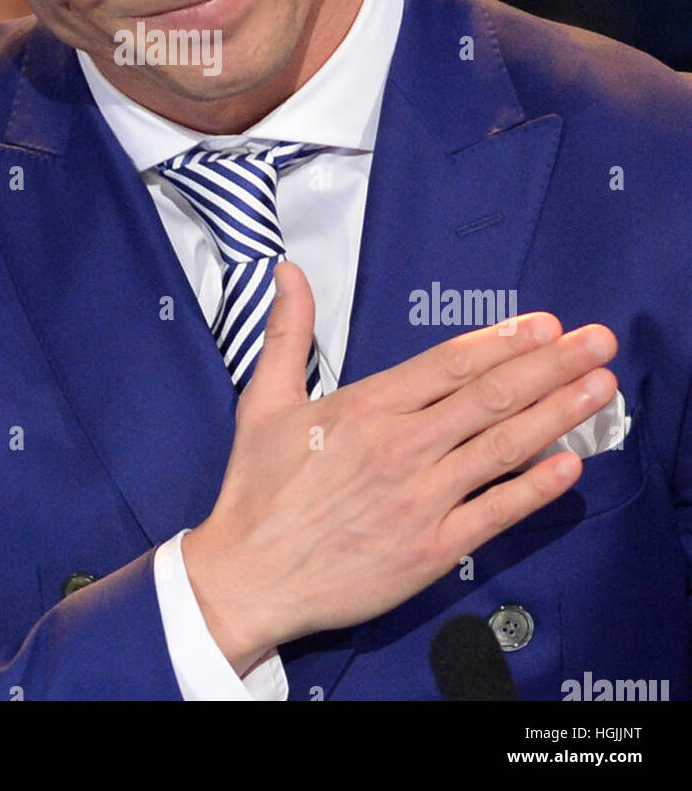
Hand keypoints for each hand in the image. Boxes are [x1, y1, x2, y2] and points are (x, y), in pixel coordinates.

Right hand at [182, 261, 616, 675]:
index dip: (503, 341)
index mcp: (364, 408)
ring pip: (503, 449)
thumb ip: (288, 332)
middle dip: (551, 366)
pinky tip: (570, 465)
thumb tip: (288, 272)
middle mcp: (400, 448)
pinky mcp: (432, 549)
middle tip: (599, 341)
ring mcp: (421, 500)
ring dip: (559, 415)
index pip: (449, 365)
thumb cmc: (257, 490)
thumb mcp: (264, 400)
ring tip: (601, 388)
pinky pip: (495, 512)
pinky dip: (536, 488)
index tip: (545, 324)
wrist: (249, 577)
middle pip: (490, 398)